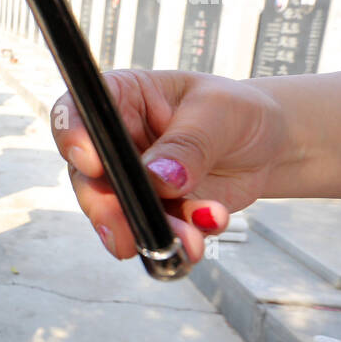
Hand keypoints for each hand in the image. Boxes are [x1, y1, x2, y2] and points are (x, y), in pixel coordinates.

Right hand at [50, 69, 290, 262]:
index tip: (90, 162)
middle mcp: (115, 144)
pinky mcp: (154, 212)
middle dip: (106, 208)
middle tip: (124, 232)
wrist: (268, 145)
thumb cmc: (236, 112)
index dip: (72, 136)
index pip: (78, 112)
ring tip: (187, 242)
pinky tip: (207, 226)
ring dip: (150, 232)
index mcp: (121, 99)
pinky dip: (180, 238)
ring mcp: (131, 182)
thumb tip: (157, 179)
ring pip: (118, 214)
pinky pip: (156, 232)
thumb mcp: (218, 113)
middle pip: (87, 177)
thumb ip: (187, 145)